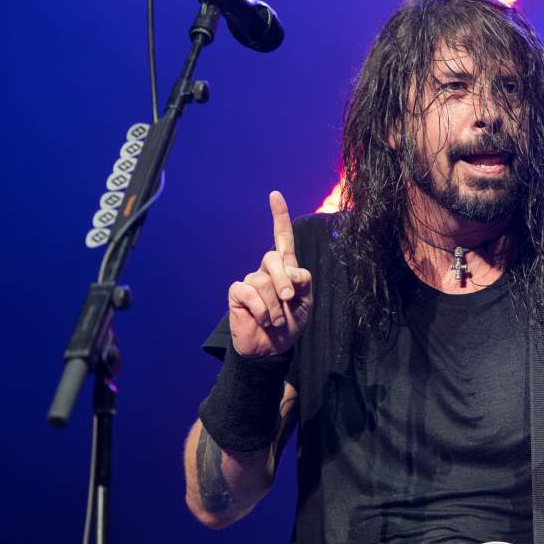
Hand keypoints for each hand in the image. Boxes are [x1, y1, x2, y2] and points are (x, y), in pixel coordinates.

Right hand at [227, 191, 313, 356]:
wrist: (272, 348)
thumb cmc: (291, 323)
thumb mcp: (305, 302)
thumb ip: (302, 283)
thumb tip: (290, 272)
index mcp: (285, 269)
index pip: (282, 238)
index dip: (279, 217)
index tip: (274, 195)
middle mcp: (265, 271)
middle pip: (273, 258)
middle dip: (284, 281)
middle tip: (289, 300)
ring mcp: (250, 281)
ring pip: (262, 281)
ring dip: (275, 306)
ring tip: (276, 320)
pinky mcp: (237, 294)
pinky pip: (249, 293)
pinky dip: (261, 310)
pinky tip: (262, 320)